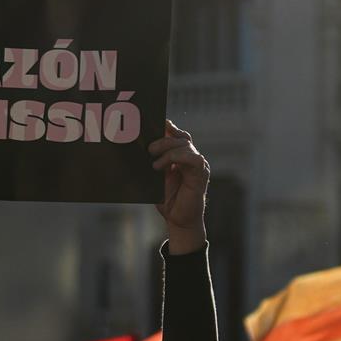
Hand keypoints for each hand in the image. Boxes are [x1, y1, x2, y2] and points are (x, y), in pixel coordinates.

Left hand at [149, 119, 208, 253]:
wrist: (177, 220)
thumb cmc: (167, 200)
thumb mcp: (156, 176)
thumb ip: (153, 160)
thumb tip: (139, 145)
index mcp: (182, 156)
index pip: (177, 135)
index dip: (168, 126)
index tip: (156, 120)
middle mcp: (192, 158)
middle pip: (180, 138)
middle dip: (163, 139)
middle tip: (149, 148)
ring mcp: (198, 165)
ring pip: (185, 145)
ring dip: (167, 149)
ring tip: (153, 161)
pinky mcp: (200, 174)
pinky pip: (192, 158)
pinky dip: (177, 158)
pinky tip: (162, 165)